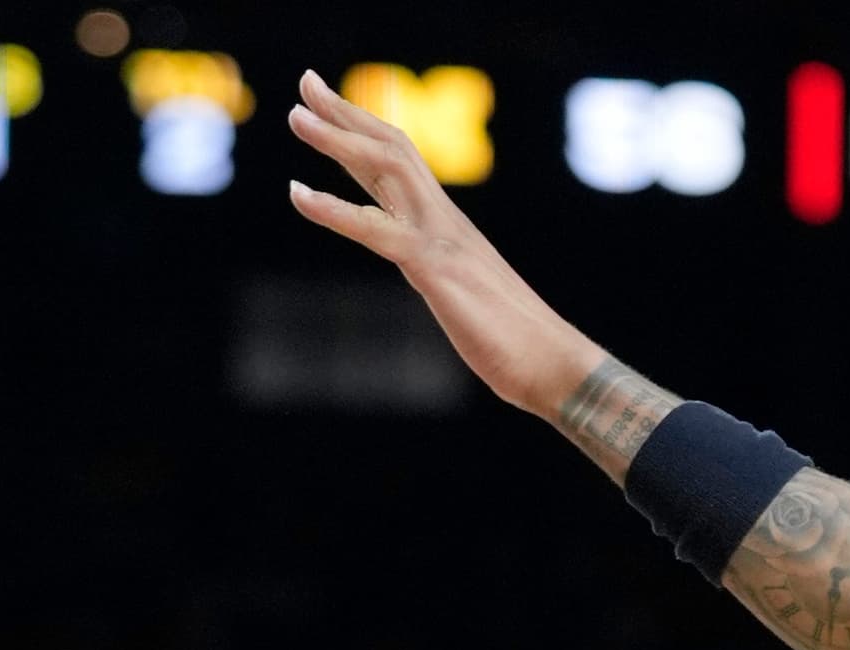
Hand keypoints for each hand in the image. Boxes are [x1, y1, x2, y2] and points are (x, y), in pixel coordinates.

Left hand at [285, 70, 598, 418]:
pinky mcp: (434, 270)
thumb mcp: (468, 303)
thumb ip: (446, 281)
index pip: (402, 164)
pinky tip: (297, 194)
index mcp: (448, 227)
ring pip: (385, 169)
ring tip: (295, 117)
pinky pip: (376, 230)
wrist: (553, 365)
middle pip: (392, 147)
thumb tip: (433, 284)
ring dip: (336, 140)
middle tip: (305, 84)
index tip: (329, 107)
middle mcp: (444, 219)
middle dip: (347, 113)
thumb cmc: (516, 344)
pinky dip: (333, 209)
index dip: (364, 133)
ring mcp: (441, 239)